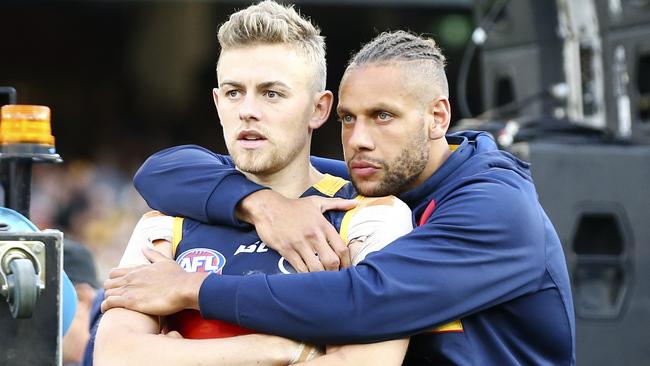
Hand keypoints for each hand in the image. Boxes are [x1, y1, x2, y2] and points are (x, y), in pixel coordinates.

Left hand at [102, 249, 208, 314]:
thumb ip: (152, 254)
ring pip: (107, 292)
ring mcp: (130, 289)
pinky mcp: (130, 301)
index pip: (115, 273)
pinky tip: (109, 311)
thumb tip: (143, 246)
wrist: (184, 288)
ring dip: (108, 299)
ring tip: (113, 307)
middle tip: (116, 299)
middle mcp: (131, 277)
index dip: (115, 281)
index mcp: (138, 269)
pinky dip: (105, 306)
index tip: (119, 288)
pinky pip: (109, 302)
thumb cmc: (178, 277)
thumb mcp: (165, 262)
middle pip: (108, 282)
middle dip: (110, 290)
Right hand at [237, 190, 356, 271]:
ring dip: (321, 276)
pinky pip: (300, 268)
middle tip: (335, 277)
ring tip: (323, 279)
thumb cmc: (293, 206)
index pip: (342, 248)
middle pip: (331, 261)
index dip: (347, 262)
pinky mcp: (286, 250)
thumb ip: (337, 204)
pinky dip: (305, 275)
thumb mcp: (316, 202)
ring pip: (316, 268)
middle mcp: (313, 235)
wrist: (268, 207)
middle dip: (335, 272)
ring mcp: (299, 243)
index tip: (347, 268)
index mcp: (323, 225)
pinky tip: (308, 277)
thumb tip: (356, 203)